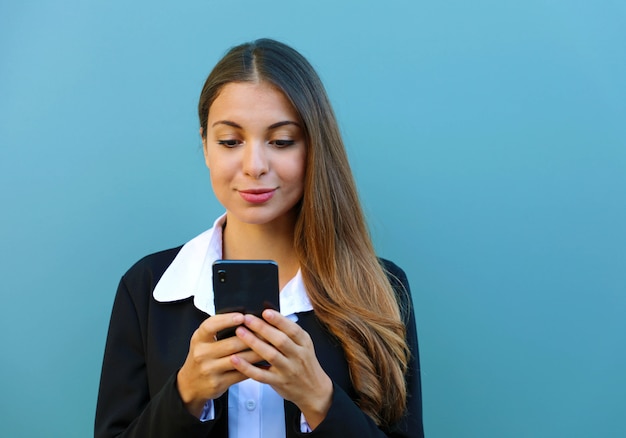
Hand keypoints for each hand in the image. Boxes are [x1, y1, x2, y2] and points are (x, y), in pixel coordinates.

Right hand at [176, 313, 263, 416]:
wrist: (190, 384)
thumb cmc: (203, 356)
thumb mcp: (203, 340)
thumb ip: (218, 329)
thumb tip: (245, 317)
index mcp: (198, 338)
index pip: (210, 326)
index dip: (226, 320)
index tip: (242, 316)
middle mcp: (202, 353)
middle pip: (231, 343)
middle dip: (252, 337)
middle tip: (268, 331)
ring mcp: (209, 370)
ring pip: (239, 359)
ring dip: (257, 352)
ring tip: (271, 345)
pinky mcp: (218, 383)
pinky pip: (240, 374)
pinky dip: (254, 368)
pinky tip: (265, 362)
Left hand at [231, 309, 332, 429]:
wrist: (314, 390)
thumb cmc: (304, 363)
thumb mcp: (303, 345)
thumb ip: (288, 332)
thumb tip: (268, 313)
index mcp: (304, 343)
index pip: (292, 329)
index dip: (279, 320)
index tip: (265, 312)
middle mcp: (298, 356)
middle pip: (280, 340)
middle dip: (263, 328)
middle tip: (247, 318)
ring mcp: (288, 370)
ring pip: (271, 355)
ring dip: (254, 343)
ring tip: (240, 332)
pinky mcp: (278, 382)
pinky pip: (261, 375)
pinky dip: (247, 367)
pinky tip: (235, 359)